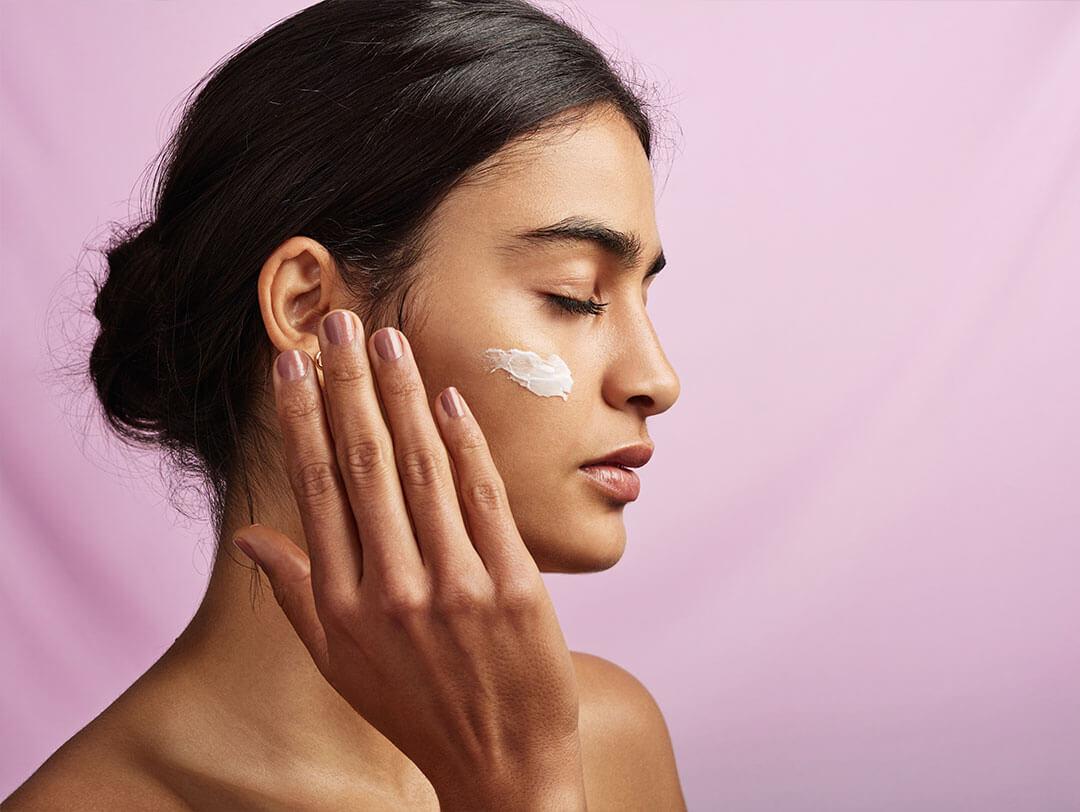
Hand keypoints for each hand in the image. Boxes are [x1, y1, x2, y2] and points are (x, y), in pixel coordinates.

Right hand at [230, 309, 585, 808]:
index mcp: (342, 604)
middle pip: (363, 463)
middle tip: (336, 323)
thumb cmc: (416, 709)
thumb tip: (249, 538)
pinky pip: (484, 499)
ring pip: (421, 469)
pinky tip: (449, 399)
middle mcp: (392, 589)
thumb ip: (294, 596)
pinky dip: (465, 445)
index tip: (289, 364)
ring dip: (403, 397)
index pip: (316, 488)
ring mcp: (456, 586)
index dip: (302, 418)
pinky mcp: (513, 586)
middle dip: (347, 385)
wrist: (500, 766)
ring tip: (387, 341)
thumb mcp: (340, 664)